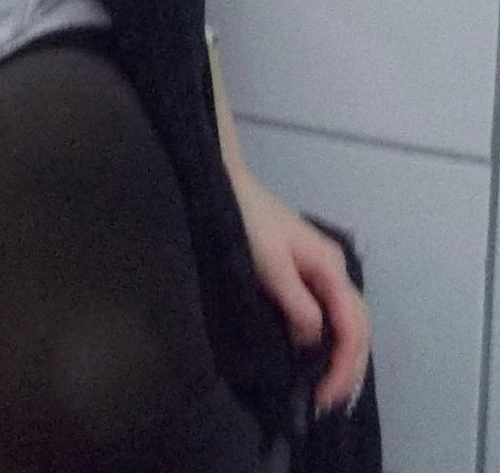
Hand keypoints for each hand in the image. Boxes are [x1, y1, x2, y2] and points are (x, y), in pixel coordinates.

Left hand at [229, 171, 371, 415]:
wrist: (228, 183)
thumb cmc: (248, 222)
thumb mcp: (271, 265)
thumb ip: (298, 306)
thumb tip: (314, 344)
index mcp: (332, 268)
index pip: (353, 327)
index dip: (344, 365)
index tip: (324, 395)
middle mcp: (334, 271)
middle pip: (357, 328)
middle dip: (349, 368)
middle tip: (327, 402)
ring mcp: (321, 271)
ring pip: (346, 323)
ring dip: (342, 358)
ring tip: (328, 390)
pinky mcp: (305, 274)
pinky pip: (328, 315)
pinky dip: (329, 342)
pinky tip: (317, 359)